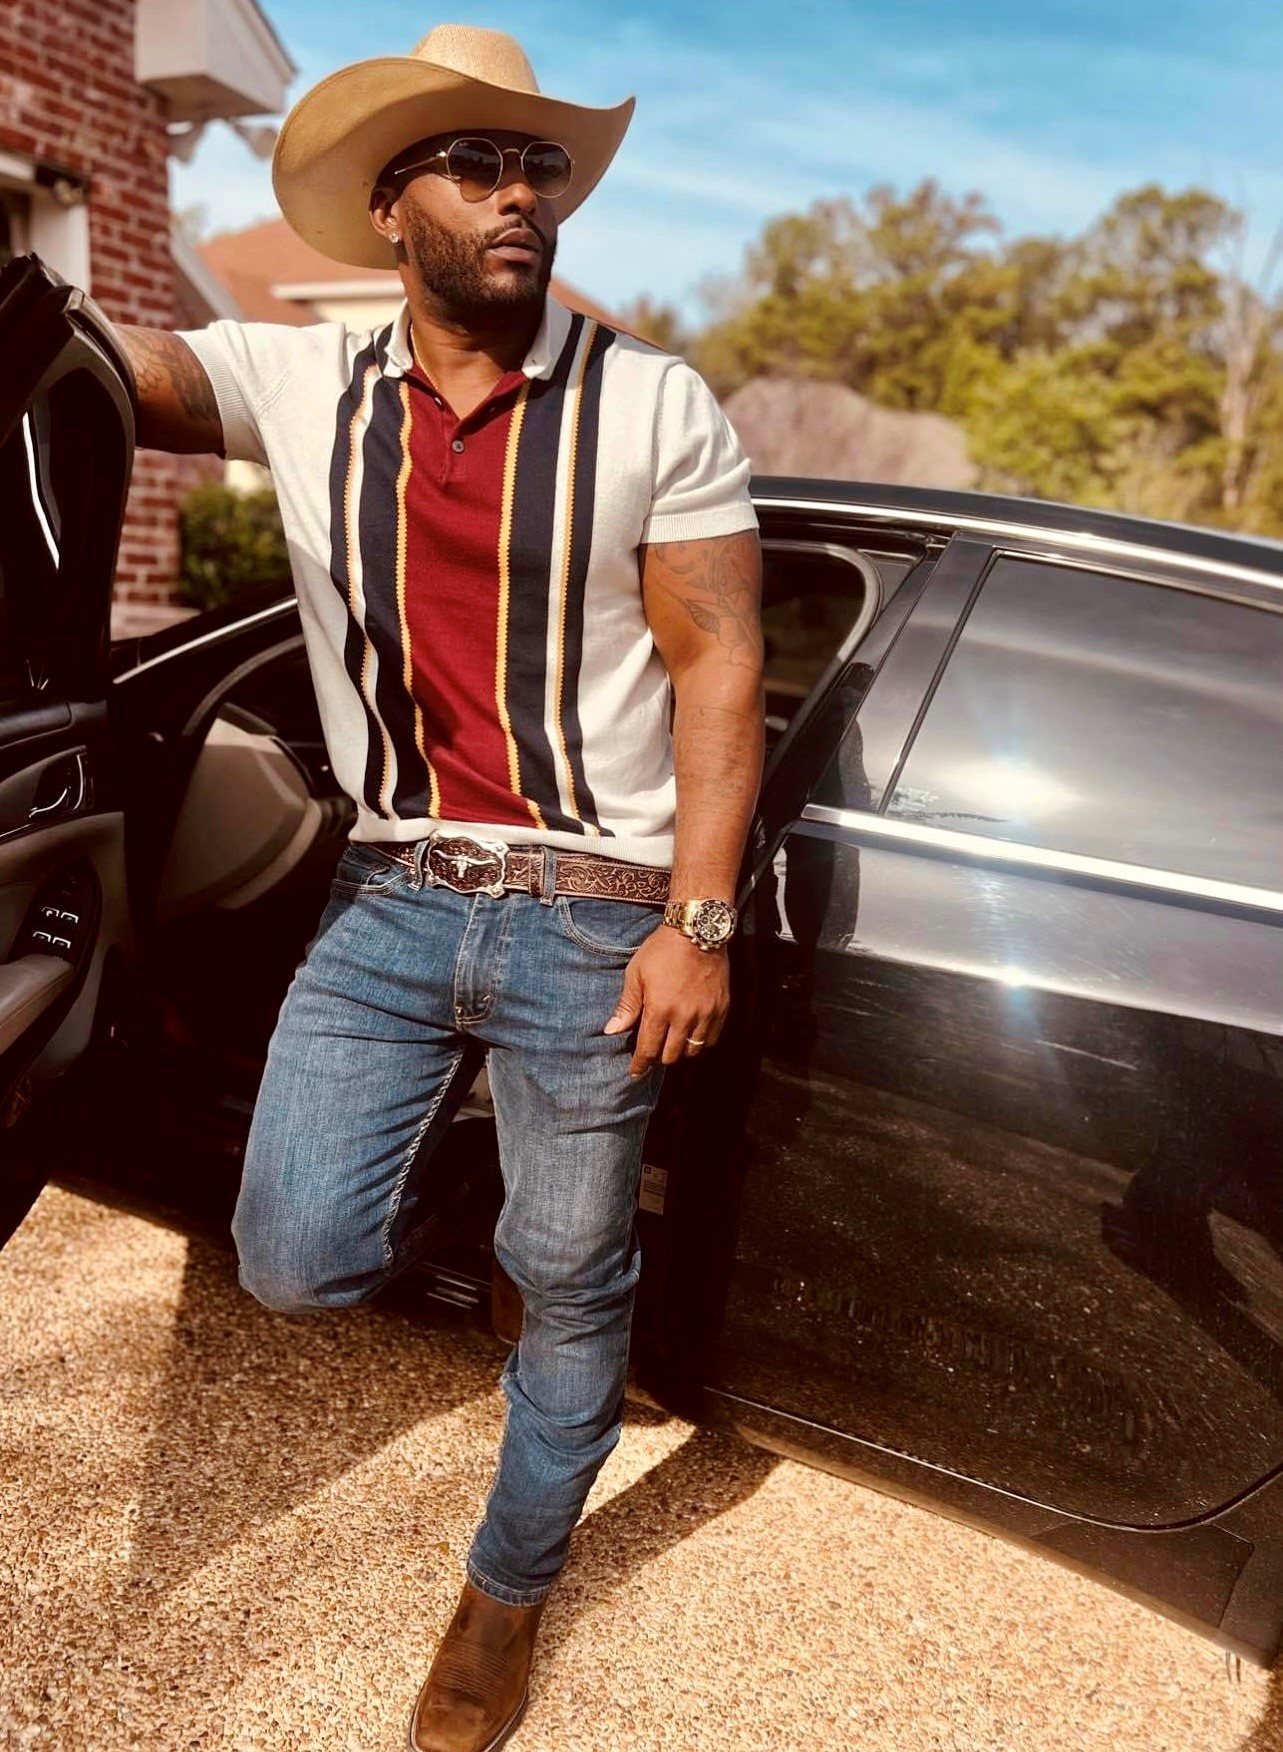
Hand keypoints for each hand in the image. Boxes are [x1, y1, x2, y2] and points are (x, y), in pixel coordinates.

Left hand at [603, 925, 729, 1078]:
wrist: (697, 930)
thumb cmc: (662, 950)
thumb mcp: (636, 974)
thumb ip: (627, 1006)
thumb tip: (611, 1031)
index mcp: (659, 1010)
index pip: (648, 1049)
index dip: (640, 1065)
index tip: (635, 1073)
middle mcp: (684, 1017)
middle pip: (671, 1055)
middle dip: (659, 1057)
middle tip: (653, 1051)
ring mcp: (706, 1014)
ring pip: (693, 1050)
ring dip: (680, 1051)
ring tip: (672, 1042)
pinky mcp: (722, 1008)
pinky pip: (712, 1038)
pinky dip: (701, 1041)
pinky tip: (693, 1034)